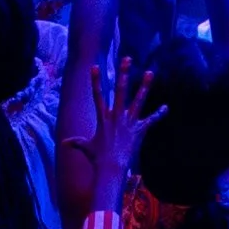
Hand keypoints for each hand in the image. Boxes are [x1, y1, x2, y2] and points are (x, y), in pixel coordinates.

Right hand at [66, 53, 154, 210]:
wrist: (111, 168)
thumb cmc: (97, 158)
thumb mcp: (86, 148)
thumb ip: (76, 142)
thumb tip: (63, 143)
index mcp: (103, 118)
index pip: (98, 95)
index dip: (96, 80)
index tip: (95, 66)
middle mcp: (116, 117)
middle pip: (120, 91)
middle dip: (124, 74)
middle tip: (127, 59)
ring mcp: (129, 122)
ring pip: (138, 100)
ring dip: (145, 86)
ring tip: (150, 72)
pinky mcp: (139, 131)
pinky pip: (151, 120)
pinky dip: (159, 115)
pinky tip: (166, 108)